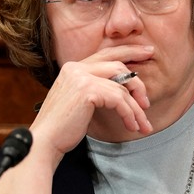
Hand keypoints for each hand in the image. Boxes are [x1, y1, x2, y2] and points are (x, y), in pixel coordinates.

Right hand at [28, 44, 153, 166]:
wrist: (45, 142)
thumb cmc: (62, 128)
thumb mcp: (79, 102)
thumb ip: (95, 89)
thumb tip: (124, 88)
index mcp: (73, 68)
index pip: (106, 54)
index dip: (129, 51)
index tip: (147, 52)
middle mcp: (76, 67)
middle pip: (118, 65)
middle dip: (138, 82)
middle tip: (148, 101)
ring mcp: (81, 77)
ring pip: (122, 86)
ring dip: (136, 108)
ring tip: (142, 124)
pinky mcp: (87, 90)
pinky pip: (119, 99)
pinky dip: (129, 114)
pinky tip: (131, 126)